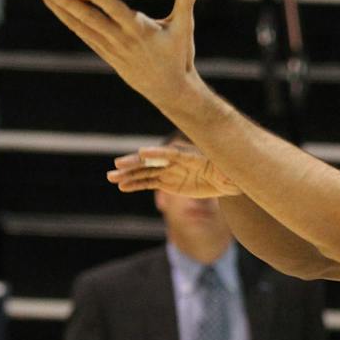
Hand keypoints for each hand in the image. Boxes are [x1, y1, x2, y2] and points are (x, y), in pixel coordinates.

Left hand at [38, 0, 202, 110]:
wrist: (169, 89)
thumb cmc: (179, 55)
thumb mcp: (184, 30)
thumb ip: (185, 4)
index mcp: (140, 32)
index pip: (119, 15)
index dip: (104, 2)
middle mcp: (121, 40)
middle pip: (90, 20)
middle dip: (68, 4)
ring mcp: (110, 48)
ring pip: (81, 27)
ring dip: (60, 10)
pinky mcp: (105, 53)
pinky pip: (83, 34)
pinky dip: (68, 21)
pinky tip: (55, 7)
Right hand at [109, 144, 240, 197]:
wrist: (225, 177)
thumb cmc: (228, 170)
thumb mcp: (227, 170)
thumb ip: (222, 171)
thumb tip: (226, 174)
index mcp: (189, 155)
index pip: (171, 153)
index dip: (158, 154)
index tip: (143, 154)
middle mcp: (175, 160)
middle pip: (152, 162)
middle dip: (135, 163)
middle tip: (117, 165)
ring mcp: (169, 171)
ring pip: (145, 172)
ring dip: (129, 175)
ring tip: (112, 178)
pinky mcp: (167, 182)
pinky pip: (148, 182)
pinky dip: (135, 184)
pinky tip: (122, 186)